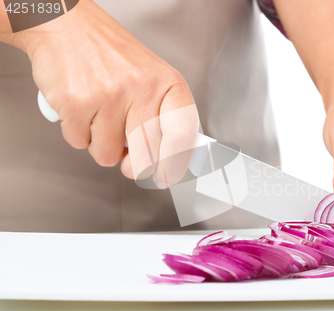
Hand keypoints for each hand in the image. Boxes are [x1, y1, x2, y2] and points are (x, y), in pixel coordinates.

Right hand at [14, 0, 198, 186]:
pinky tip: (82, 110)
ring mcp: (109, 96)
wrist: (67, 26)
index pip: (182, 134)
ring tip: (100, 117)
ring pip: (108, 156)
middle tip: (127, 158)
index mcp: (167, 83)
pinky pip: (80, 144)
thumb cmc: (111, 56)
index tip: (166, 177)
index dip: (175, 163)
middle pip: (146, 158)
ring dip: (101, 146)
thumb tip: (169, 161)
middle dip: (134, 167)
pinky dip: (78, 134)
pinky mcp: (77, 103)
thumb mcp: (151, 78)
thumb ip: (162, 116)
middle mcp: (142, 88)